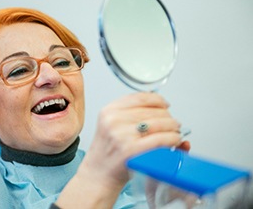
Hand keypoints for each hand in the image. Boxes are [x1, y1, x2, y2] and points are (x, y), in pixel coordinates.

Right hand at [57, 92, 188, 207]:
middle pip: (153, 110)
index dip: (158, 99)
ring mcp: (122, 135)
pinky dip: (172, 138)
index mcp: (109, 111)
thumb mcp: (111, 125)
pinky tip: (174, 140)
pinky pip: (161, 139)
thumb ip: (130, 113)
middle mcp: (114, 120)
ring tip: (175, 132)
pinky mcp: (132, 149)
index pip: (140, 97)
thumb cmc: (107, 153)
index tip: (165, 104)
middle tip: (173, 123)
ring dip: (173, 127)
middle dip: (168, 116)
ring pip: (160, 123)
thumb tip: (158, 103)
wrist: (98, 175)